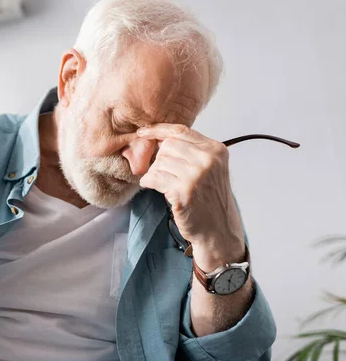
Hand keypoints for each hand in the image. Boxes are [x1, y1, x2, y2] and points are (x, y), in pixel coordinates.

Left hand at [137, 124, 244, 269]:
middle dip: (159, 159)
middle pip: (167, 145)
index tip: (143, 132)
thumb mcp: (209, 169)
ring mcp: (196, 174)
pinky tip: (153, 187)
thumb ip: (191, 151)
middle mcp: (208, 159)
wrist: (218, 230)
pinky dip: (148, 181)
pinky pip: (154, 177)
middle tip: (162, 173)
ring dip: (155, 173)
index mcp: (215, 150)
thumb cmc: (209, 200)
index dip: (158, 130)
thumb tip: (158, 137)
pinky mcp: (184, 190)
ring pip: (159, 161)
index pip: (181, 130)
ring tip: (164, 184)